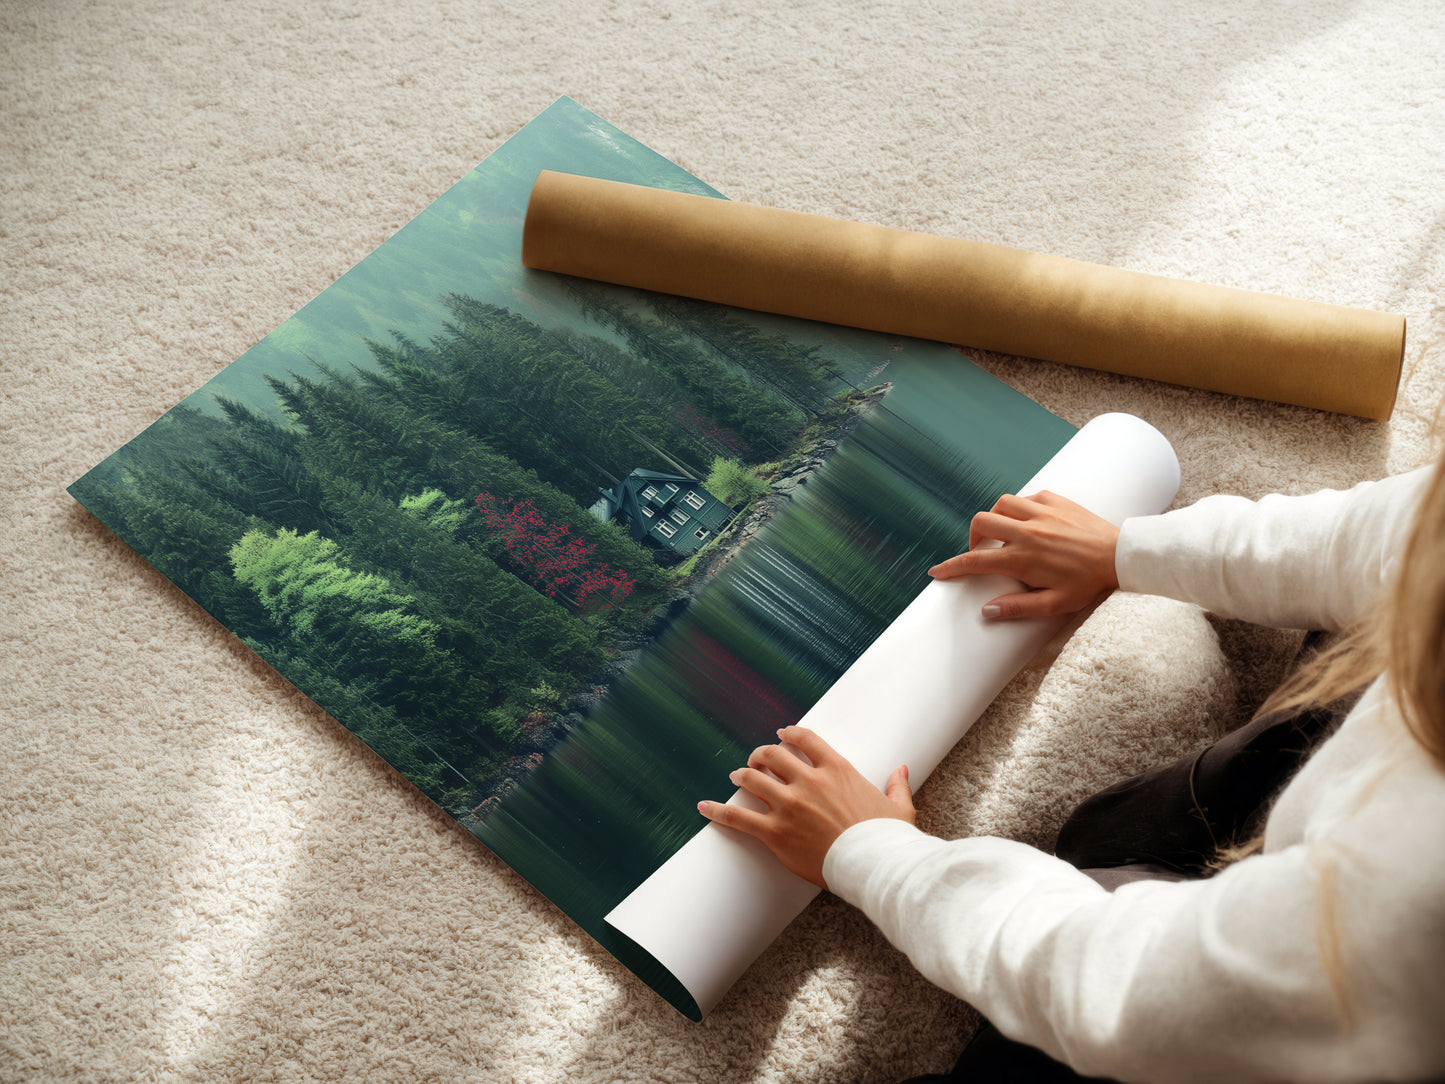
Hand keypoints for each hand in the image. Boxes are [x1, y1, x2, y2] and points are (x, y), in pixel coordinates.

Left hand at [697, 726, 914, 888]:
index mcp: (837, 770)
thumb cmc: (888, 839)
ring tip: (736, 776)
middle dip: (761, 754)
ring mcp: (789, 805)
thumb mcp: (898, 808)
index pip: (805, 739)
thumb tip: (901, 770)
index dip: (789, 734)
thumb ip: (897, 785)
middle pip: (773, 755)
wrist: (875, 866)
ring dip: (742, 775)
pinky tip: (704, 807)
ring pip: (753, 779)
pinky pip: (739, 817)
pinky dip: (718, 811)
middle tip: (755, 759)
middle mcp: (809, 781)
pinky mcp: (775, 832)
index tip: (781, 734)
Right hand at [928, 490, 1119, 619]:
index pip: (975, 561)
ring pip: (1000, 504)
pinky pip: (1026, 497)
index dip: (951, 567)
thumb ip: (1018, 608)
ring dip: (995, 518)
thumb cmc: (1088, 583)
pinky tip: (1028, 521)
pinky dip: (1019, 508)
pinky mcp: (1055, 500)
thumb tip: (987, 611)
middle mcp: (1027, 531)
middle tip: (981, 551)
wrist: (1120, 556)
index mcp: (1023, 558)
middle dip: (972, 537)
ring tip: (1003, 533)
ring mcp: (1041, 512)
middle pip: (981, 523)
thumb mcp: (1055, 604)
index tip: (937, 572)